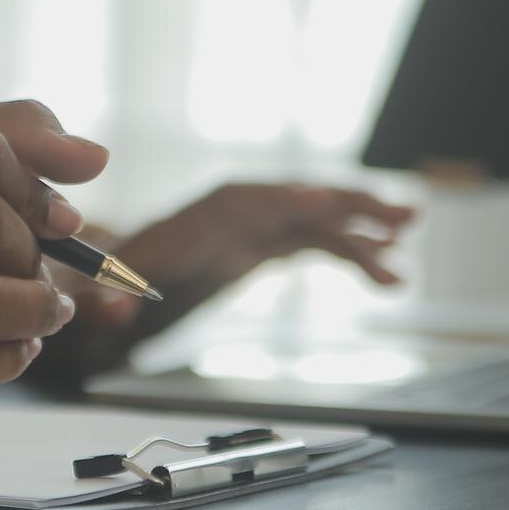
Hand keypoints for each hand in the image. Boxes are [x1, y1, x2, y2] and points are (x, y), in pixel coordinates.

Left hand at [30, 183, 415, 386]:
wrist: (106, 281)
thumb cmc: (104, 284)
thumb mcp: (100, 294)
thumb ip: (104, 300)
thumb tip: (113, 308)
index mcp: (196, 217)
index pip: (247, 203)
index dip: (287, 202)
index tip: (327, 205)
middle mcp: (233, 212)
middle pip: (296, 201)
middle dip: (347, 205)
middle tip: (402, 217)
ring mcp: (254, 228)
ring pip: (317, 221)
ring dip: (363, 229)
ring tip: (408, 242)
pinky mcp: (264, 246)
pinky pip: (316, 243)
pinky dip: (352, 252)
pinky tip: (387, 269)